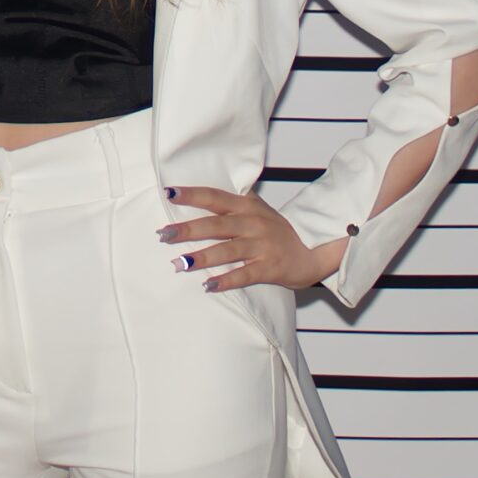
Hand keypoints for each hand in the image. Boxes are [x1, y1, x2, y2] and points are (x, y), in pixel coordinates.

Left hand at [158, 185, 339, 291]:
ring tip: (180, 263)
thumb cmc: (279, 231)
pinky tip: (208, 285)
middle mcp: (253, 224)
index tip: (169, 193)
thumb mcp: (259, 209)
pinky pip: (244, 275)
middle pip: (217, 225)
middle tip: (164, 234)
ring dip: (202, 257)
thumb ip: (235, 201)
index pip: (216, 197)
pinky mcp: (269, 268)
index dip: (193, 195)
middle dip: (189, 229)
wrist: (312, 251)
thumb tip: (202, 193)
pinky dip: (226, 280)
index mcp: (248, 207)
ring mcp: (262, 247)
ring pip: (228, 251)